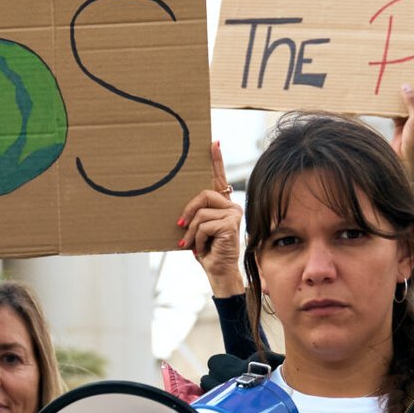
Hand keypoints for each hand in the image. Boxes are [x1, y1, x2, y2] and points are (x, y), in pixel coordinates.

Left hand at [175, 140, 243, 296]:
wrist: (217, 271)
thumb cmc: (206, 250)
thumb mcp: (197, 229)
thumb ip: (195, 214)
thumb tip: (182, 211)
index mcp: (221, 204)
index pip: (219, 178)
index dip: (216, 160)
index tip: (213, 142)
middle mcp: (231, 206)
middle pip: (203, 194)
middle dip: (188, 211)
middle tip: (179, 226)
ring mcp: (234, 214)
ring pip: (201, 213)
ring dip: (191, 232)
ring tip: (192, 245)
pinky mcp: (232, 224)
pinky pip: (204, 225)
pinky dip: (197, 239)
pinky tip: (203, 248)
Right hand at [391, 83, 413, 182]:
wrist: (407, 166)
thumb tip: (406, 86)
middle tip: (409, 67)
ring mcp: (412, 119)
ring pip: (406, 102)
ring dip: (400, 94)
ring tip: (395, 77)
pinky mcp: (400, 124)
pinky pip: (395, 110)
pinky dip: (390, 104)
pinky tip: (384, 94)